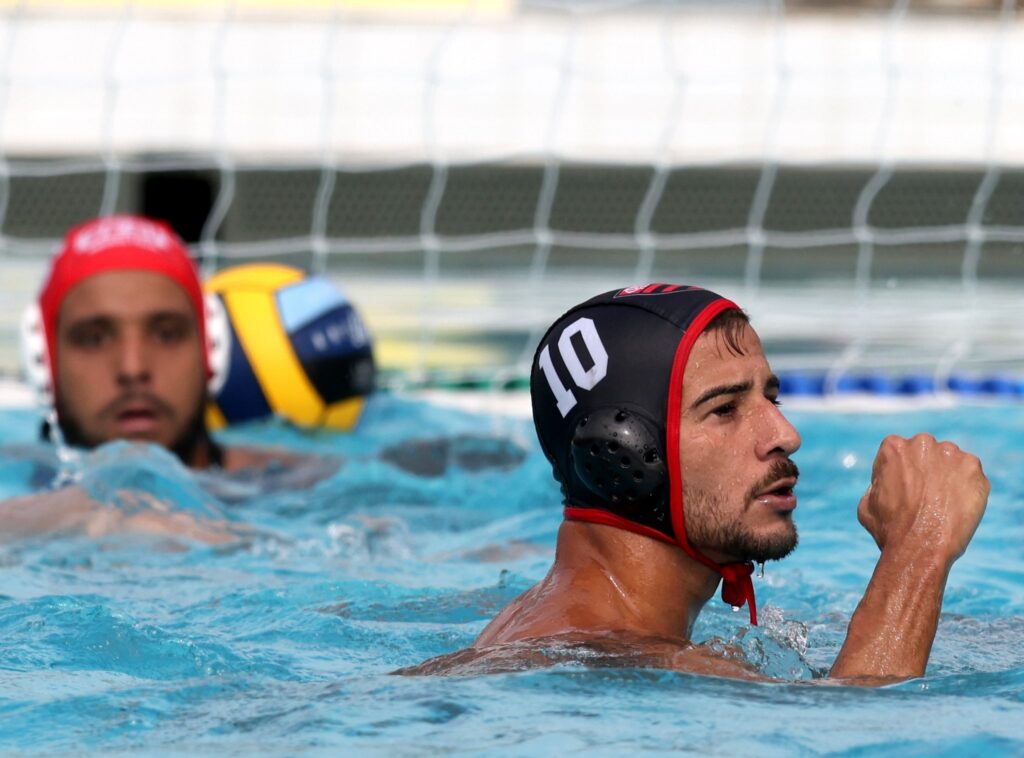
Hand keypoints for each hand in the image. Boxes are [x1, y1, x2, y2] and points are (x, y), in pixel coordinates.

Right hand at [857, 433, 988, 564]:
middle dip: (926, 471)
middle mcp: (922, 443)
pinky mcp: (972, 468)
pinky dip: (967, 488)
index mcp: (893, 447)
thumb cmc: (890, 529)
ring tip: (943, 505)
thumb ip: (877, 484)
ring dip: (948, 477)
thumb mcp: (867, 503)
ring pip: (950, 462)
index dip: (900, 474)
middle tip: (925, 498)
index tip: (903, 492)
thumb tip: (885, 484)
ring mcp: (950, 453)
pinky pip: (971, 475)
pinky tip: (957, 507)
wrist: (920, 546)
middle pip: (926, 453)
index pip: (899, 453)